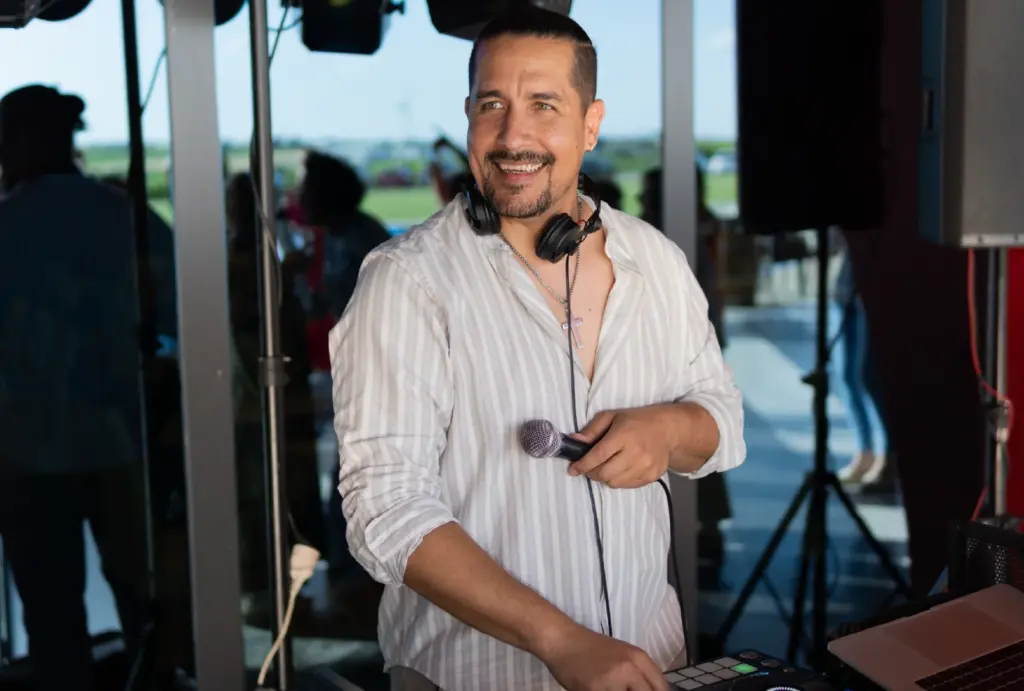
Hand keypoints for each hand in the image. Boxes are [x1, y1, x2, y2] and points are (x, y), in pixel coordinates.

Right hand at [539, 624, 667, 690]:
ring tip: (606, 687)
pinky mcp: (595, 690)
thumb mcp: (622, 654)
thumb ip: (638, 673)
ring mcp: (612, 681)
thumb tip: (648, 689)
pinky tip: (595, 689)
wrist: (563, 640)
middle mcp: (629, 668)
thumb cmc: (591, 647)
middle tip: (623, 690)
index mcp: (639, 658)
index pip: (661, 687)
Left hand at [568, 408, 672, 488]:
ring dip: (605, 477)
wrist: (667, 430)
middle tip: (589, 467)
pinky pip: (627, 486)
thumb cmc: (636, 421)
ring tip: (606, 467)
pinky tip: (620, 470)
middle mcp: (635, 452)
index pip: (597, 455)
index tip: (572, 469)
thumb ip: (592, 430)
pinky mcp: (651, 476)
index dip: (582, 465)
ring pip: (614, 482)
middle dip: (591, 473)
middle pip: (604, 473)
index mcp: (623, 435)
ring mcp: (645, 466)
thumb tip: (575, 440)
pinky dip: (618, 480)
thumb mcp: (612, 417)